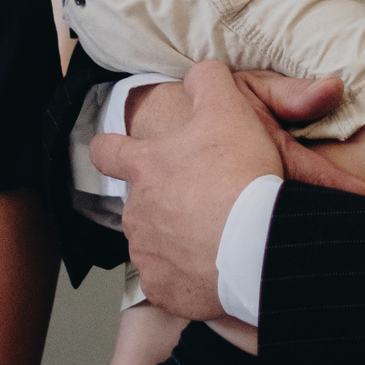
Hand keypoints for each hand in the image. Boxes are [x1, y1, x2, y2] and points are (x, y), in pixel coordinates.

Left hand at [91, 64, 364, 323]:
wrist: (258, 242)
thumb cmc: (240, 172)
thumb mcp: (229, 109)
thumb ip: (209, 81)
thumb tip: (200, 72)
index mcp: (145, 167)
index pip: (106, 151)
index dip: (112, 148)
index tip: (121, 152)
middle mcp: (137, 213)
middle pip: (138, 203)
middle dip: (162, 202)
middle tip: (202, 201)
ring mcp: (148, 256)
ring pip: (153, 245)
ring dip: (175, 241)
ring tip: (215, 237)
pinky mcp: (165, 292)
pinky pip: (169, 284)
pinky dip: (187, 279)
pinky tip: (215, 270)